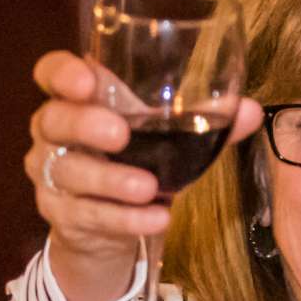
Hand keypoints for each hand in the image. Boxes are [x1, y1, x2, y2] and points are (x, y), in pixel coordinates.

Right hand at [25, 52, 261, 300]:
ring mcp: (51, 176)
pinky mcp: (61, 216)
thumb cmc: (134, 161)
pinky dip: (124, 219)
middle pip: (52, 120)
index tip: (87, 81)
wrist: (109, 227)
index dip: (62, 73)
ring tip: (149, 187)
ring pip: (69, 172)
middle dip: (84, 125)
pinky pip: (88, 215)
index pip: (51, 73)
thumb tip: (249, 110)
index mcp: (77, 100)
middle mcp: (54, 133)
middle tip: (120, 134)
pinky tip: (156, 218)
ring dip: (111, 180)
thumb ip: (202, 121)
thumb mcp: (163, 138)